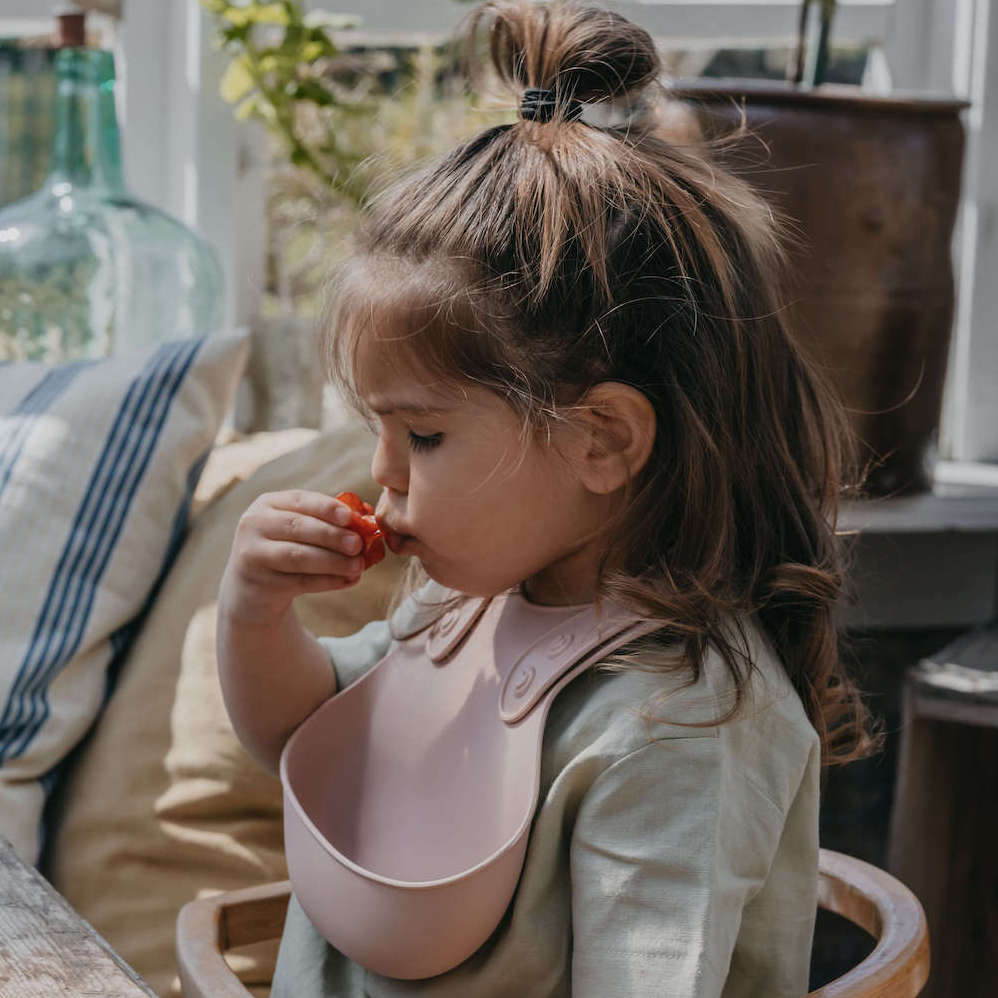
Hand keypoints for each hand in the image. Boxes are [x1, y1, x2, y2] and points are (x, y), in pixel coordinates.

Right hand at [219, 490, 370, 626]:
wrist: (253, 589)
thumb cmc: (287, 549)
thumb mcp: (297, 530)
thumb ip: (326, 522)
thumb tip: (368, 521)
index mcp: (267, 504)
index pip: (299, 500)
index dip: (326, 507)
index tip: (350, 517)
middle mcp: (254, 525)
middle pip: (297, 527)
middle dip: (332, 535)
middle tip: (358, 544)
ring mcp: (253, 555)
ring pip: (297, 556)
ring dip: (333, 561)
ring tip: (358, 566)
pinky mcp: (260, 583)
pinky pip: (300, 582)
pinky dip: (328, 581)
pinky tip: (349, 580)